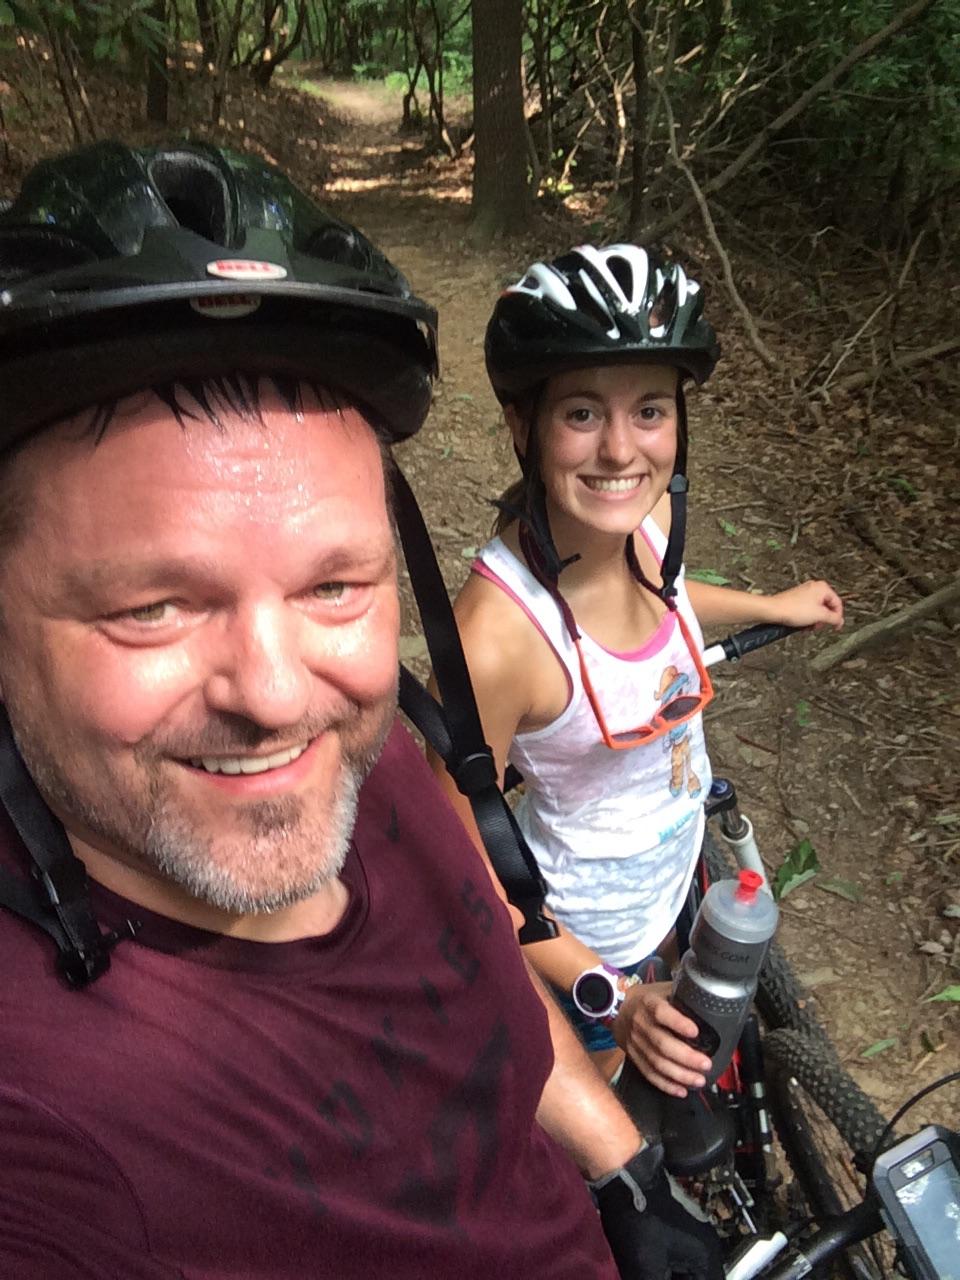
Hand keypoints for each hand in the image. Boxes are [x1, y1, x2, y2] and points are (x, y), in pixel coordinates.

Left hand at [591, 1143, 722, 1279]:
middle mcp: (705, 1246)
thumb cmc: (639, 1219)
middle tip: (652, 1277)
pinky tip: (648, 1271)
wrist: (624, 1176)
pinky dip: (664, 1270)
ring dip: (667, 1276)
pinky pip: (676, 1260)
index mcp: (706, 1257)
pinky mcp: (675, 1228)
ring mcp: (690, 1235)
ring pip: (685, 1272)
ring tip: (648, 1273)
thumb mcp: (646, 1267)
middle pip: (697, 1279)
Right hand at [614, 982, 712, 1097]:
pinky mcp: (634, 1056)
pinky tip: (680, 1089)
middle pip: (661, 1043)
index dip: (677, 1022)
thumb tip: (711, 1003)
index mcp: (648, 1003)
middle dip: (685, 1057)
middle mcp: (640, 1023)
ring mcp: (636, 1042)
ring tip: (698, 1079)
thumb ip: (683, 996)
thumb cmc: (649, 999)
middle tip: (705, 1064)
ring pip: (656, 1062)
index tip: (695, 1032)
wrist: (620, 1009)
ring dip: (679, 1074)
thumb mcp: (664, 989)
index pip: (660, 1012)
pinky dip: (665, 1084)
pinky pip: (649, 1073)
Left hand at [770, 580, 843, 629]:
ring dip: (814, 620)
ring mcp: (804, 593)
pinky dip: (806, 618)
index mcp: (822, 587)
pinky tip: (802, 623)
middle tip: (818, 625)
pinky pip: (807, 610)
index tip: (836, 626)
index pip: (837, 603)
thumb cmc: (792, 609)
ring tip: (808, 625)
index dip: (838, 617)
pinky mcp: (796, 599)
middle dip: (823, 619)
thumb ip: (834, 618)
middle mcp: (814, 587)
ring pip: (816, 610)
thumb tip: (840, 621)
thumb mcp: (819, 616)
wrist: (774, 610)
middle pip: (826, 607)